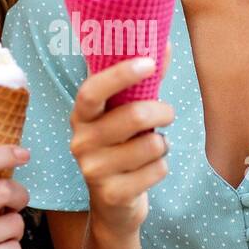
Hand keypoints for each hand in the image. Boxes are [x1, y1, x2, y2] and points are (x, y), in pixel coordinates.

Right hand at [69, 40, 173, 239]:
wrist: (113, 204)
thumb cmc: (122, 147)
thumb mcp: (124, 114)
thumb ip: (143, 82)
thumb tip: (164, 43)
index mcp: (82, 116)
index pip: (92, 90)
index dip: (120, 74)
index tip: (149, 62)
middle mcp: (81, 141)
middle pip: (133, 116)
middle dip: (161, 111)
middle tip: (168, 113)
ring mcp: (93, 170)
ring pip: (151, 144)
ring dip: (162, 143)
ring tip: (153, 147)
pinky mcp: (112, 194)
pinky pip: (157, 170)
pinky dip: (162, 167)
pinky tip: (149, 171)